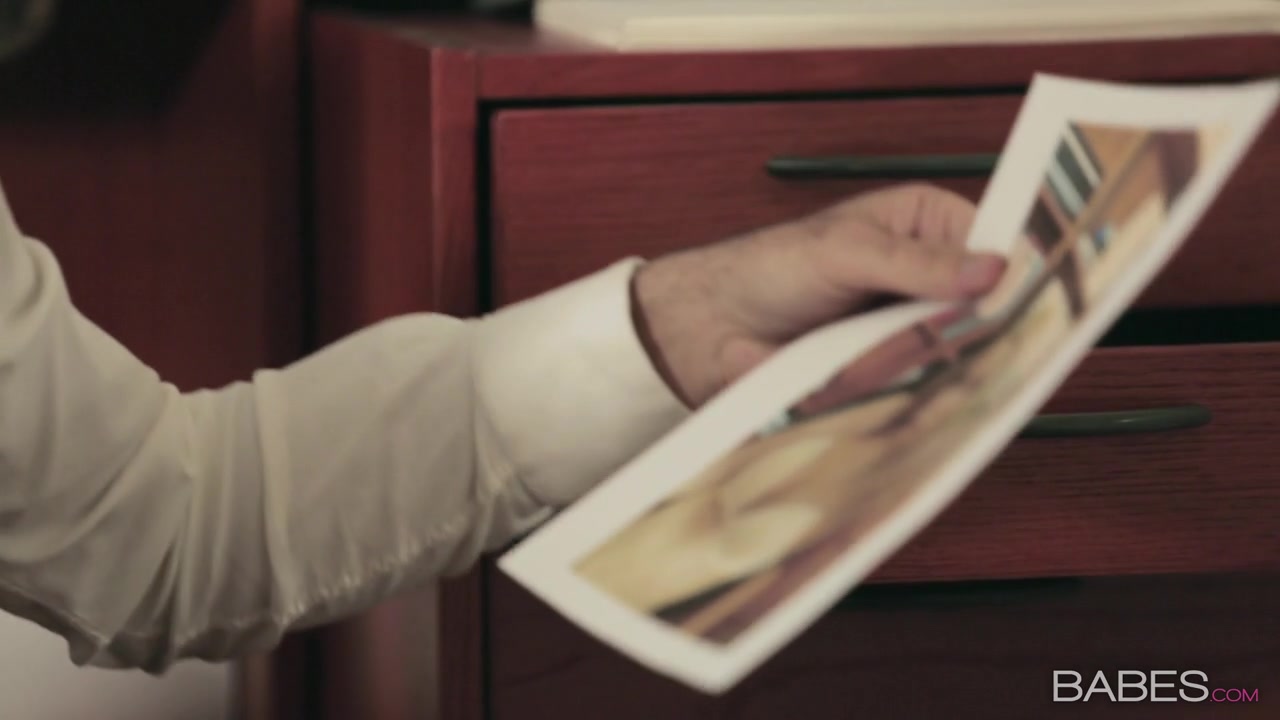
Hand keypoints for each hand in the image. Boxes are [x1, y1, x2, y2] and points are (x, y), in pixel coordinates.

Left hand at [633, 184, 1006, 406]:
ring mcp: (910, 329)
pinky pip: (912, 389)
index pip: (999, 244)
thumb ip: (917, 263)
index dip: (1018, 271)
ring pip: (948, 356)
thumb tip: (993, 270)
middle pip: (983, 310)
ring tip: (855, 355)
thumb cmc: (770, 267)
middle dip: (959, 329)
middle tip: (919, 335)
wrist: (709, 327)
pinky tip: (857, 380)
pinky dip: (887, 388)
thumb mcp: (845, 250)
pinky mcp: (886, 374)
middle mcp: (929, 278)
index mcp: (929, 224)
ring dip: (906, 361)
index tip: (1027, 297)